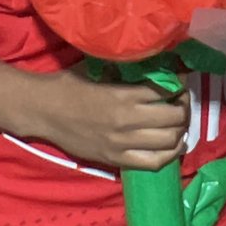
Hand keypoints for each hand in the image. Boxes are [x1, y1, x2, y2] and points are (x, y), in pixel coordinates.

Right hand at [22, 63, 189, 169]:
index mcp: (123, 95)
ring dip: (180, 129)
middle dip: (183, 107)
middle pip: (173, 117)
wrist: (43, 111)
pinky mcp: (116, 160)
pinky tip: (174, 144)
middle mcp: (126, 121)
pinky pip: (154, 163)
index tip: (180, 79)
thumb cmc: (69, 84)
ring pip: (169, 141)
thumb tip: (153, 62)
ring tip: (178, 120)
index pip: (165, 91)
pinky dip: (170, 154)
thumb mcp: (98, 68)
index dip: (179, 84)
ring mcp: (122, 144)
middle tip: (181, 100)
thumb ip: (125, 68)